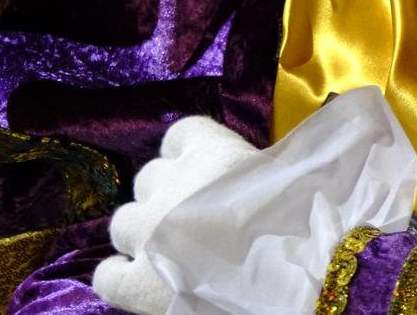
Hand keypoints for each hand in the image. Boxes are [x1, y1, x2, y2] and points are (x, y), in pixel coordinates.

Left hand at [98, 86, 415, 314]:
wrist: (300, 274)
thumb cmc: (308, 217)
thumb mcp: (298, 169)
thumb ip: (277, 159)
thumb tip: (297, 148)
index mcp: (209, 151)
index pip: (180, 133)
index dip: (192, 153)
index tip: (210, 171)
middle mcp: (169, 185)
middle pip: (148, 178)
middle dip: (167, 195)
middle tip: (199, 217)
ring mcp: (148, 234)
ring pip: (123, 223)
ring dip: (145, 233)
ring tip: (172, 250)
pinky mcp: (137, 284)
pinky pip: (107, 275)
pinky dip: (121, 276)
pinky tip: (142, 281)